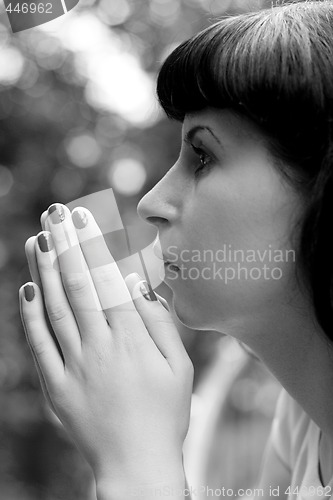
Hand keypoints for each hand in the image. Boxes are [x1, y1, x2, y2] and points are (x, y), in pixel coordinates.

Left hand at [19, 203, 193, 492]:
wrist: (137, 465)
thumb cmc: (165, 414)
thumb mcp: (180, 368)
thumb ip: (161, 324)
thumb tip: (140, 287)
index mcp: (132, 340)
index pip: (108, 280)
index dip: (94, 246)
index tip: (83, 218)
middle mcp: (100, 348)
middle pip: (78, 286)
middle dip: (65, 245)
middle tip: (54, 214)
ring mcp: (74, 367)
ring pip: (55, 309)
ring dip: (44, 271)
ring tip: (37, 239)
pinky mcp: (56, 388)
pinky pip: (39, 346)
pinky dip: (30, 316)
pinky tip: (27, 289)